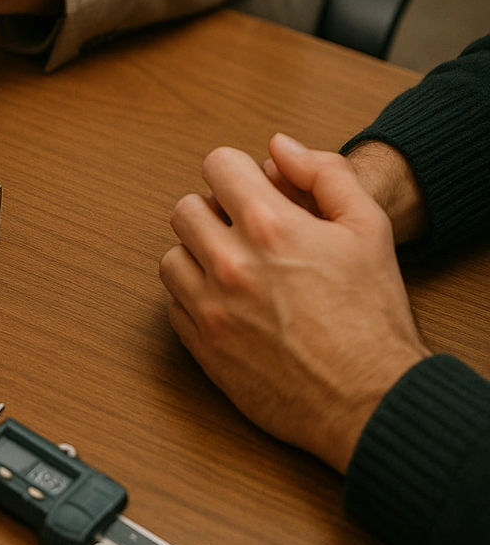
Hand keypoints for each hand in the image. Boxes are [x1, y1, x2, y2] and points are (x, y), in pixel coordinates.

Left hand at [159, 134, 429, 471]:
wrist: (370, 399)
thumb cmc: (373, 315)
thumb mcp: (369, 229)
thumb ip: (325, 174)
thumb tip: (279, 146)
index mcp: (270, 226)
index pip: (217, 165)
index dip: (236, 172)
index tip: (249, 189)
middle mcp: (229, 262)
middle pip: (186, 209)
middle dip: (215, 214)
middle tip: (246, 234)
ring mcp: (209, 306)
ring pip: (171, 256)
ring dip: (197, 256)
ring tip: (236, 270)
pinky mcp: (200, 345)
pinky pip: (173, 304)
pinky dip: (194, 299)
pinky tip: (230, 305)